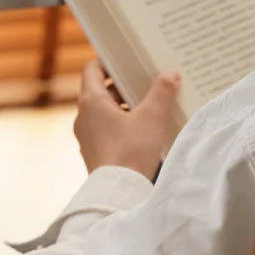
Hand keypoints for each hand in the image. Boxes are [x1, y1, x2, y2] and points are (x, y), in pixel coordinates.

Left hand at [73, 60, 181, 178]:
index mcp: (91, 101)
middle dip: (123, 86)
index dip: (109, 62)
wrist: (118, 192)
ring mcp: (86, 136)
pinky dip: (121, 125)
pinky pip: (106, 130)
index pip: (93, 69)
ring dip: (124, 107)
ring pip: (104, 112)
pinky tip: (142, 131)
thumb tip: (171, 75)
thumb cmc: (130, 152)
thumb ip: (162, 92)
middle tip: (145, 83)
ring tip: (148, 107)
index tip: (128, 63)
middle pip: (100, 91)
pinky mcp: (94, 152)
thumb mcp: (152, 117)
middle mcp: (83, 117)